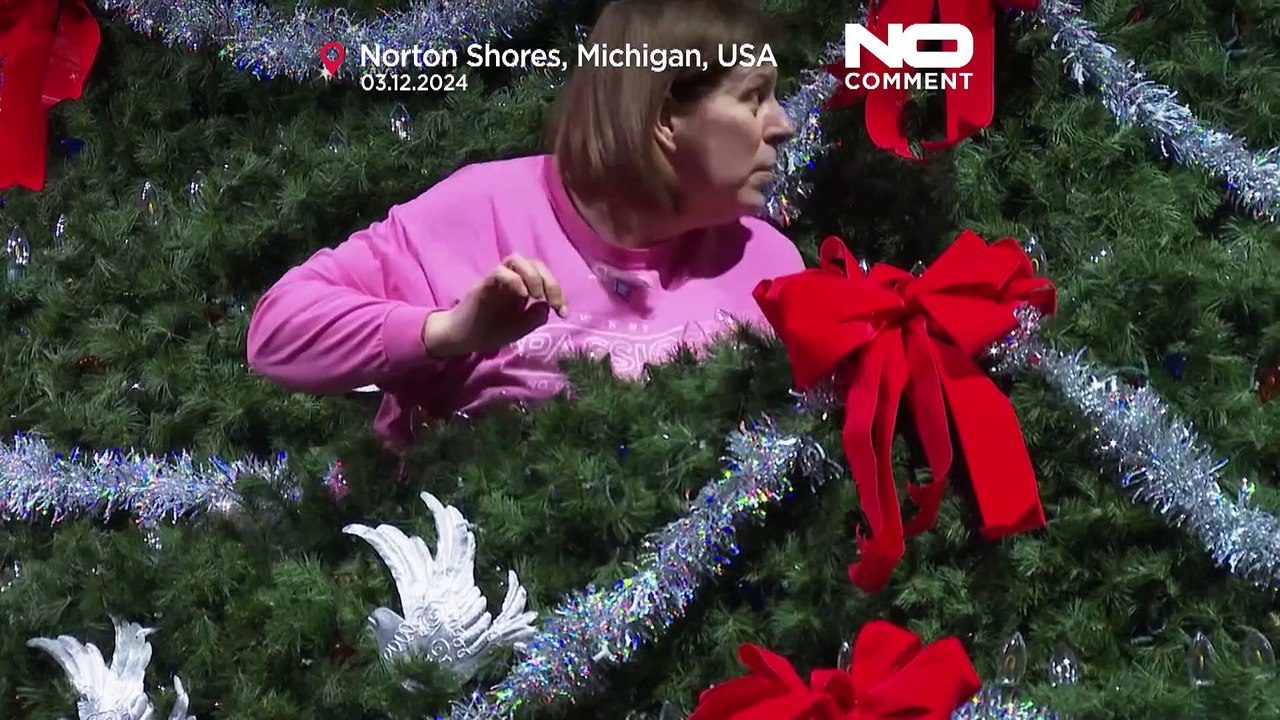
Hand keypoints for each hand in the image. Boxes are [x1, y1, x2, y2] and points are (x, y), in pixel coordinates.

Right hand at [421, 254, 567, 355]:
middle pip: (534, 263)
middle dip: (550, 281)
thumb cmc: (490, 331)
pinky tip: (522, 296)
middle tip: (554, 303)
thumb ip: (535, 317)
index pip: (544, 276)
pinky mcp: (484, 283)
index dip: (558, 291)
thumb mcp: (520, 328)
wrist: (463, 338)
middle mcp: (512, 278)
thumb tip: (547, 305)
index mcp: (523, 287)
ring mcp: (497, 279)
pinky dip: (514, 280)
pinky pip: (499, 271)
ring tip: (536, 296)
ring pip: (517, 259)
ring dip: (533, 275)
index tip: (563, 313)